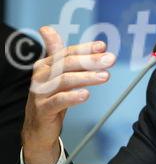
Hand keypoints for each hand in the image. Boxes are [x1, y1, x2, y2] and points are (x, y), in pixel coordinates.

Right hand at [21, 26, 115, 163]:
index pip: (68, 52)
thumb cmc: (51, 98)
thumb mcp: (59, 75)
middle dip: (91, 60)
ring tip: (104, 76)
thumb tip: (71, 36)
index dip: (86, 48)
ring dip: (87, 77)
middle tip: (109, 59)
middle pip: (67, 64)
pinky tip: (86, 94)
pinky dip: (73, 97)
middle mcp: (41, 76)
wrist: (39, 127)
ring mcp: (40, 92)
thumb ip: (65, 56)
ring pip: (65, 80)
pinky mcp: (43, 109)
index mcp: (46, 64)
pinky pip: (59, 100)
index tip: (102, 46)